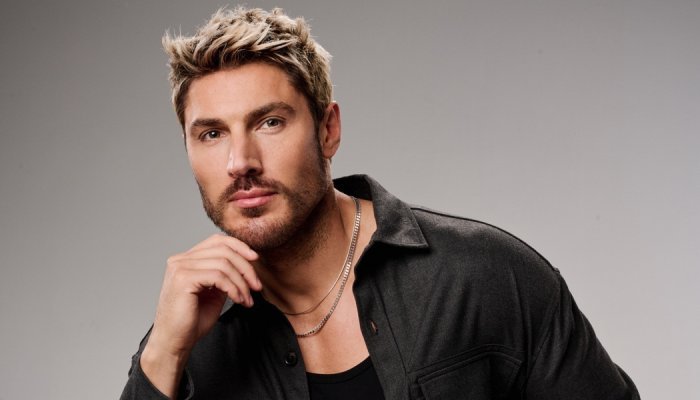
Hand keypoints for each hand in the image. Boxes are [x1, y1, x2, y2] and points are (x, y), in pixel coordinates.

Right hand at [140, 234, 261, 396]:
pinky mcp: (183, 279)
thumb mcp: (214, 293)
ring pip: (223, 263)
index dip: (239, 246)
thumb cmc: (192, 321)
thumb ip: (224, 276)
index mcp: (186, 260)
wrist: (174, 343)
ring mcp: (180, 268)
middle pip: (223, 250)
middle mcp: (180, 260)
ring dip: (241, 282)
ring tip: (247, 299)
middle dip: (246, 267)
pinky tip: (238, 300)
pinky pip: (218, 276)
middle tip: (257, 286)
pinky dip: (234, 288)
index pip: (217, 241)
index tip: (255, 260)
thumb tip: (245, 264)